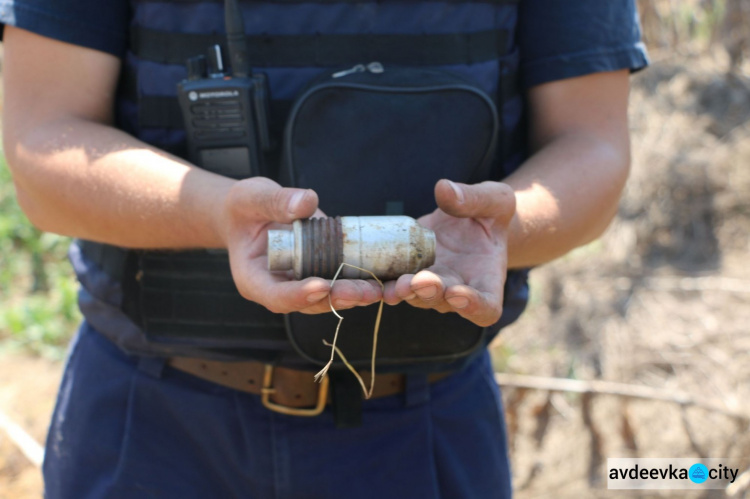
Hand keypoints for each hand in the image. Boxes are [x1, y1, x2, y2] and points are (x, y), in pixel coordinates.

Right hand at [219, 177, 381, 313]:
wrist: (253, 213)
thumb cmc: (246, 207)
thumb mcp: (253, 197)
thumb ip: (277, 201)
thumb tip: (307, 202)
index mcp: (254, 278)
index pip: (276, 296)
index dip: (298, 295)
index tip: (321, 286)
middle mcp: (279, 288)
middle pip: (308, 303)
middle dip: (336, 298)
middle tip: (362, 293)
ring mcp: (301, 284)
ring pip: (328, 299)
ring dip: (353, 296)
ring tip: (377, 290)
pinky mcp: (319, 273)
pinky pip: (339, 283)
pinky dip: (359, 283)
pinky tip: (381, 280)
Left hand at [384, 179, 515, 326]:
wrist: (467, 220)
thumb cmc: (490, 214)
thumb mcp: (495, 200)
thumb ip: (475, 198)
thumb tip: (444, 189)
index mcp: (487, 280)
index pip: (486, 307)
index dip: (474, 307)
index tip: (459, 293)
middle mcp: (458, 291)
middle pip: (445, 302)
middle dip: (430, 291)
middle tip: (419, 282)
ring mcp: (430, 287)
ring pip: (417, 296)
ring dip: (405, 291)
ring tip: (395, 284)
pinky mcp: (407, 276)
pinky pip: (394, 283)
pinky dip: (383, 283)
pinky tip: (373, 278)